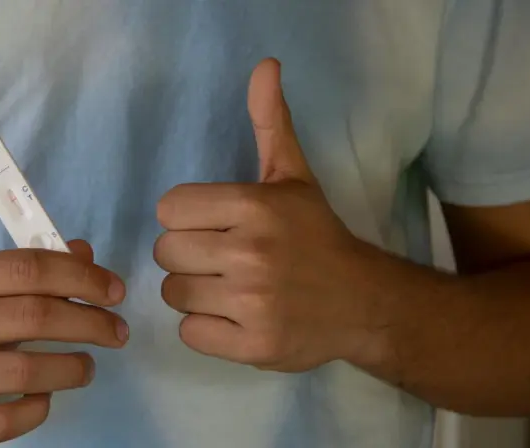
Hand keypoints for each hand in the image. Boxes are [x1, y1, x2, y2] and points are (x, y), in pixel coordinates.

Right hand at [0, 240, 127, 447]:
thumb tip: (85, 255)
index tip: (115, 291)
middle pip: (35, 317)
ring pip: (28, 371)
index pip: (28, 268)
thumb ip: (27, 270)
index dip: (82, 278)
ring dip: (74, 368)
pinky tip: (45, 396)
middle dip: (92, 323)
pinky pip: (8, 419)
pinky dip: (39, 406)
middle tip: (117, 331)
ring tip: (87, 366)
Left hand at [154, 59, 374, 372]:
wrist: (363, 301)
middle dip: (187, 256)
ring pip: (174, 293)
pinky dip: (206, 329)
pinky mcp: (254, 346)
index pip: (169, 209)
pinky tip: (234, 318)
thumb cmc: (317, 236)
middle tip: (221, 260)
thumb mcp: (294, 176)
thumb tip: (265, 65)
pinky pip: (190, 333)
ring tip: (229, 289)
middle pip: (166, 252)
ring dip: (194, 293)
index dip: (186, 218)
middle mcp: (252, 253)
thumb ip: (271, 122)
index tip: (214, 225)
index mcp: (255, 206)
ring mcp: (253, 304)